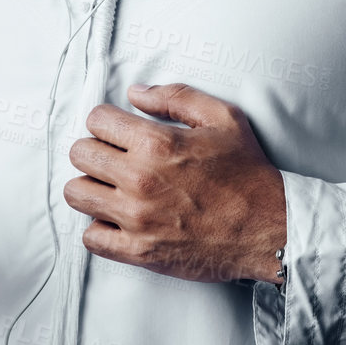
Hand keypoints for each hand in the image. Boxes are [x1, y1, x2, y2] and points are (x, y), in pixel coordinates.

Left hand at [63, 84, 285, 283]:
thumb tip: (136, 93)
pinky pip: (91, 237)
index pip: (96, 120)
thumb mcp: (222, 118)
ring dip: (91, 187)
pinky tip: (120, 220)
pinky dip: (100, 227)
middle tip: (115, 158)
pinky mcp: (138, 251)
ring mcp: (136, 218)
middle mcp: (139, 179)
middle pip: (79, 154)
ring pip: (76, 194)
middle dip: (95, 150)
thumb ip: (176, 97)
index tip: (119, 131)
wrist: (269, 228)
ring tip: (112, 188)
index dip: (107, 122)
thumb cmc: (248, 174)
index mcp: (156, 143)